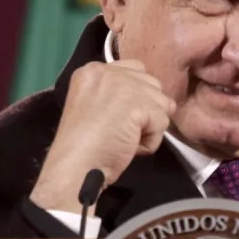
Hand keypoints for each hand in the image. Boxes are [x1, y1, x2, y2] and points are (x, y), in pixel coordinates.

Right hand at [29, 60, 175, 213]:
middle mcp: (109, 71)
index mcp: (93, 70)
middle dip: (146, 111)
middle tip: (119, 130)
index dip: (137, 96)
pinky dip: (151, 141)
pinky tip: (128, 146)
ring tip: (123, 138)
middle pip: (153, 86)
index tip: (119, 116)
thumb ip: (120, 93)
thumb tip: (157, 98)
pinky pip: (163, 123)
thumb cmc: (84, 144)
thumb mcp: (97, 105)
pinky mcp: (140, 104)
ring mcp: (125, 85)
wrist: (75, 167)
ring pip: (162, 104)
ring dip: (149, 127)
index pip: (136, 71)